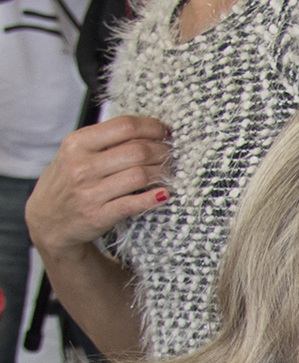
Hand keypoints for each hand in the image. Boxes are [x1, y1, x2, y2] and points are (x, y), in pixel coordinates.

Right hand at [25, 117, 173, 255]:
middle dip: (162, 151)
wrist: (48, 220)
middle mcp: (82, 166)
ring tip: (168, 171)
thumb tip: (146, 130)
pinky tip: (165, 193)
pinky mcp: (99, 215)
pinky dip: (154, 198)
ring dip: (162, 173)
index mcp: (77, 143)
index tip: (165, 131)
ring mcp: (90, 191)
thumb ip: (103, 141)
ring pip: (140, 176)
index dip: (151, 127)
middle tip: (171, 154)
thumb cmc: (68, 182)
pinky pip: (134, 203)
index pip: (124, 127)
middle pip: (137, 151)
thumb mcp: (74, 153)